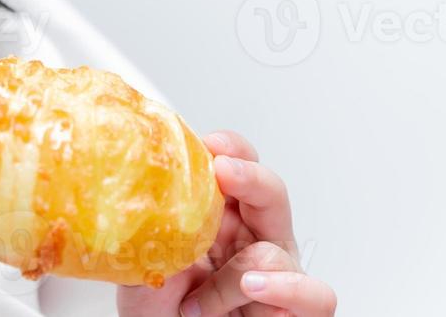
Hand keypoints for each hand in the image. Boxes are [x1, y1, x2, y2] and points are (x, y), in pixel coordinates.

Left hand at [116, 130, 335, 316]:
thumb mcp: (143, 264)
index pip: (235, 167)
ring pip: (276, 251)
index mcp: (216, 217)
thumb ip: (147, 229)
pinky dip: (286, 289)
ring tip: (199, 301)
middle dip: (248, 175)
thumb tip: (130, 189)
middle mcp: (251, 238)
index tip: (208, 145)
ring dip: (234, 275)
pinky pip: (315, 293)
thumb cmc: (158, 311)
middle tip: (223, 171)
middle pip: (270, 190)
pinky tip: (251, 289)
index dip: (230, 148)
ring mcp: (278, 274)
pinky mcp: (296, 308)